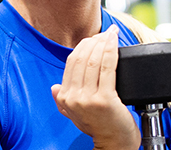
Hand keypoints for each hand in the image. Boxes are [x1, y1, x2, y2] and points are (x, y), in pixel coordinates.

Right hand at [51, 26, 139, 149]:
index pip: (71, 63)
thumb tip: (55, 87)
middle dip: (95, 41)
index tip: (95, 38)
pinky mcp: (105, 99)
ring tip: (112, 34)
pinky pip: (107, 68)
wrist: (114, 143)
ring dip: (104, 43)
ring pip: (94, 61)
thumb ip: (63, 99)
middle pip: (82, 59)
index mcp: (64, 97)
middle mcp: (73, 97)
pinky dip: (112, 51)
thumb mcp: (75, 114)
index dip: (83, 46)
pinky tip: (115, 43)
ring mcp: (88, 99)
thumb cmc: (99, 127)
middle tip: (106, 33)